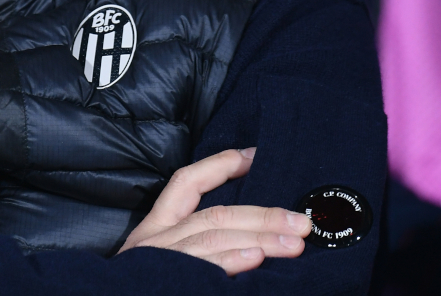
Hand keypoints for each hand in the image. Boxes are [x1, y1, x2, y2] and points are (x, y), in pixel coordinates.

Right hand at [118, 148, 311, 275]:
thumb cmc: (140, 284)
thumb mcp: (158, 261)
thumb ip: (194, 245)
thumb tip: (247, 238)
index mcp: (155, 228)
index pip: (186, 182)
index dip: (220, 165)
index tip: (254, 157)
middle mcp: (157, 239)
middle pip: (214, 213)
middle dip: (262, 214)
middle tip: (301, 221)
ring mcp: (162, 260)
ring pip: (214, 237)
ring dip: (260, 238)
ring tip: (295, 242)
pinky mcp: (168, 282)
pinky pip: (203, 269)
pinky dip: (230, 263)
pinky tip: (255, 261)